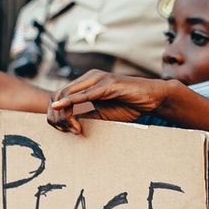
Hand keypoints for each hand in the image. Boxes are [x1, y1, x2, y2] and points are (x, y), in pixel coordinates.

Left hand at [46, 71, 175, 134]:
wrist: (151, 98)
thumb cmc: (129, 104)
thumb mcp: (102, 112)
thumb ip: (86, 114)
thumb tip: (68, 123)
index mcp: (87, 82)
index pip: (60, 94)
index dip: (57, 113)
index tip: (64, 130)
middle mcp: (90, 77)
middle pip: (59, 93)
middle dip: (57, 115)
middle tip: (65, 130)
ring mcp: (98, 78)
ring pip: (68, 93)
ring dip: (65, 113)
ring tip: (72, 128)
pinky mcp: (107, 84)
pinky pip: (84, 94)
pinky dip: (71, 103)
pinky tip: (62, 108)